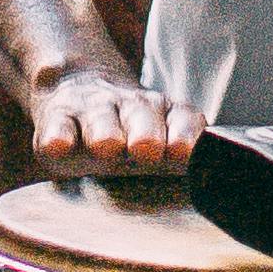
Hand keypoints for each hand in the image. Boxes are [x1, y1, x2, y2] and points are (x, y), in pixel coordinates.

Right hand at [26, 59, 201, 172]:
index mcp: (163, 114)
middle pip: (142, 116)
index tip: (184, 151)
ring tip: (107, 146)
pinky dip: (58, 137)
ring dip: (106, 131)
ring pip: (101, 119)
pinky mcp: (57, 120)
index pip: (182, 119)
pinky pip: (58, 127)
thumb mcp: (159, 137)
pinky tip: (58, 146)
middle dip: (147, 132)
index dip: (185, 133)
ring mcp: (93, 112)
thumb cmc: (127, 130)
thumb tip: (214, 184)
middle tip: (147, 150)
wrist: (77, 87)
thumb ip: (182, 156)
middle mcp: (131, 109)